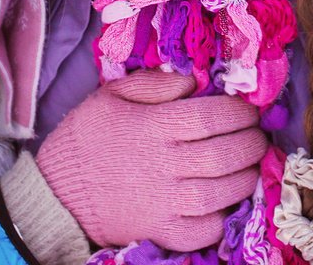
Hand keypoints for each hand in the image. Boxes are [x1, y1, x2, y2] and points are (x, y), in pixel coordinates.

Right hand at [36, 70, 268, 250]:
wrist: (55, 193)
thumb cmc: (86, 139)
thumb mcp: (111, 95)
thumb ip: (153, 83)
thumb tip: (192, 81)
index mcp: (153, 128)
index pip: (211, 117)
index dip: (239, 112)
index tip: (248, 110)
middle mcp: (163, 165)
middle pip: (224, 155)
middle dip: (251, 143)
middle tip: (257, 135)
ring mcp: (163, 203)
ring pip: (220, 193)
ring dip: (245, 178)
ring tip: (249, 165)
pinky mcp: (160, 232)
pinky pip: (202, 230)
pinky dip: (221, 218)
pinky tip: (226, 202)